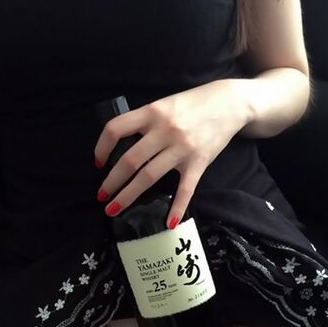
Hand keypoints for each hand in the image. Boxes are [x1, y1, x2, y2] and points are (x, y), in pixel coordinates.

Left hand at [94, 79, 248, 228]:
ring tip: (114, 209)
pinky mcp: (199, 162)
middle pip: (130, 160)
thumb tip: (120, 145)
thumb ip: (145, 121)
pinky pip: (185, 189)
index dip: (101, 147)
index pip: (116, 129)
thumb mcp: (164, 104)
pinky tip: (168, 223)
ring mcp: (182, 148)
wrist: (229, 103)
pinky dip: (177, 208)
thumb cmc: (193, 104)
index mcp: (152, 112)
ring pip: (149, 176)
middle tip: (101, 196)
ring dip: (128, 196)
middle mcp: (164, 130)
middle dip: (111, 182)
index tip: (98, 163)